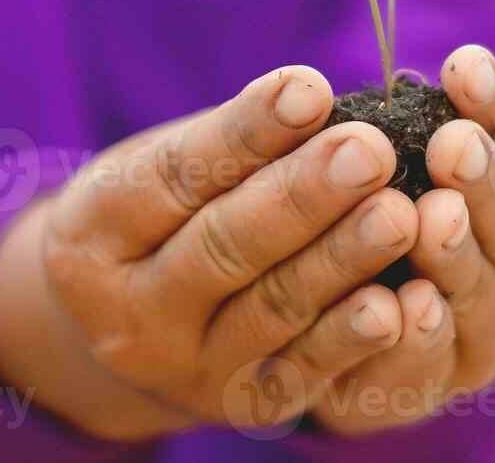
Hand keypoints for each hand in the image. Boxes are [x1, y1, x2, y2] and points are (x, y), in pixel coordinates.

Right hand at [0, 66, 420, 439]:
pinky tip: (400, 307)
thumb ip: (235, 139)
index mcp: (94, 233)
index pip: (174, 175)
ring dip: (341, 262)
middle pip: (225, 246)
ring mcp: (187, 368)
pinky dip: (352, 342)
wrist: (138, 324)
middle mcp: (130, 312)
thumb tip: (315, 95)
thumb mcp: (169, 164)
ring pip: (272, 310)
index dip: (246, 133)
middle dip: (304, 195)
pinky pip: (303, 374)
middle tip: (370, 150)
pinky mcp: (244, 404)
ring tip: (399, 215)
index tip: (310, 90)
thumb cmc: (170, 212)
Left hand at [311, 46, 494, 434]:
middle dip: (488, 191)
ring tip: (428, 219)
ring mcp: (489, 348)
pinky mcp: (430, 394)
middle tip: (453, 148)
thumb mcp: (465, 155)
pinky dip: (417, 341)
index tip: (464, 71)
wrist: (385, 315)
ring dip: (456, 262)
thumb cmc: (437, 206)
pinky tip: (399, 304)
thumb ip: (472, 117)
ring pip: (480, 305)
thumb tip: (467, 61)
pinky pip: (427, 372)